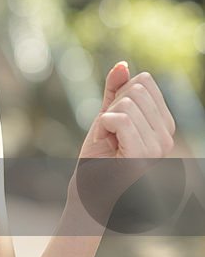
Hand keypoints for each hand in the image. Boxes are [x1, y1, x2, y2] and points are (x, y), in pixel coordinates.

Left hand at [70, 62, 176, 223]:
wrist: (90, 191)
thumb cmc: (99, 157)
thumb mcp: (106, 116)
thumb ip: (115, 90)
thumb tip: (122, 65)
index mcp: (163, 124)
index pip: (144, 82)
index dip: (118, 96)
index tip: (114, 121)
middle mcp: (166, 136)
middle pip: (135, 90)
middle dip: (112, 107)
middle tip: (109, 134)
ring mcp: (157, 147)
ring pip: (126, 104)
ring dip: (105, 120)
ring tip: (108, 142)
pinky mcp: (141, 155)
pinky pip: (121, 119)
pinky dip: (104, 125)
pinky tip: (105, 142)